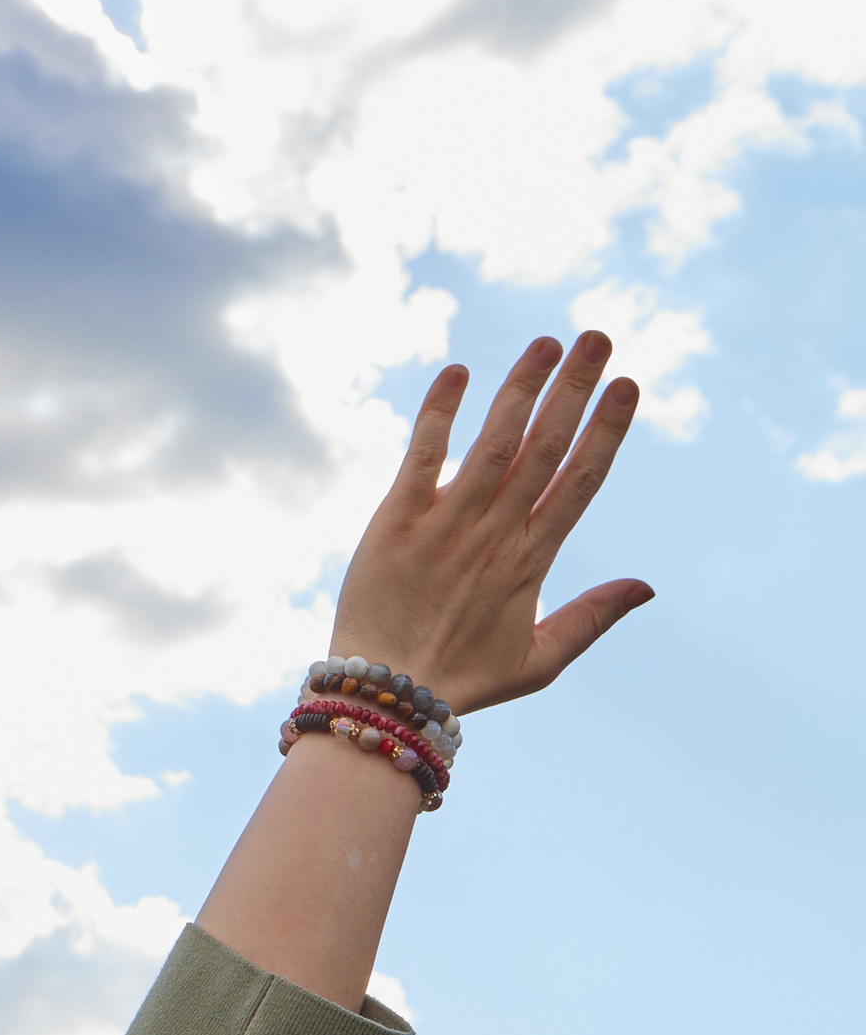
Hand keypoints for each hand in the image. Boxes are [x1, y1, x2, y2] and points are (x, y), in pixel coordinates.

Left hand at [330, 333, 654, 715]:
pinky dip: (440, 414)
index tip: (629, 384)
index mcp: (532, 562)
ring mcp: (445, 525)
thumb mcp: (540, 661)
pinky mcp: (396, 522)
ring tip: (546, 342)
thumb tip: (649, 586)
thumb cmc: (462, 681)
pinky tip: (458, 371)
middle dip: (574, 390)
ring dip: (520, 388)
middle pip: (544, 449)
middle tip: (599, 337)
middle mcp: (494, 535)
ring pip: (493, 443)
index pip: (580, 482)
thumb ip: (593, 618)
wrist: (385, 697)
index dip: (606, 430)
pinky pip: (422, 457)